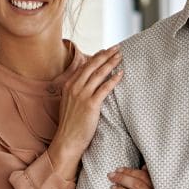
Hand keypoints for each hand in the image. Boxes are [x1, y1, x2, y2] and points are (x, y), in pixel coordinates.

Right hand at [48, 47, 122, 177]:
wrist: (67, 140)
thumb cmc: (71, 124)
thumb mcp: (69, 103)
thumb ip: (77, 91)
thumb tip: (89, 83)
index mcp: (68, 85)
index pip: (85, 66)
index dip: (97, 57)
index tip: (106, 50)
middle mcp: (74, 87)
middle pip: (92, 66)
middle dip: (106, 55)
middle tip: (117, 48)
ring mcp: (81, 95)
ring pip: (99, 74)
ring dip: (111, 63)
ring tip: (120, 57)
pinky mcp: (90, 104)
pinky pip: (105, 88)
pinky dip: (113, 79)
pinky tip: (120, 74)